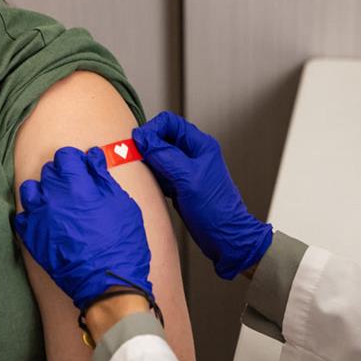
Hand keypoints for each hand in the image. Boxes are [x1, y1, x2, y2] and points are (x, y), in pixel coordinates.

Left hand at [14, 146, 152, 310]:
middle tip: (76, 190)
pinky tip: (47, 221)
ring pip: (30, 190)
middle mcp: (53, 197)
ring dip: (43, 191)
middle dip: (62, 175)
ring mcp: (39, 218)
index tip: (82, 170)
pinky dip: (32, 215)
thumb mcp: (122, 204)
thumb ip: (103, 177)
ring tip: (57, 202)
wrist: (107, 283)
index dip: (76, 161)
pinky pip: (23, 216)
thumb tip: (93, 157)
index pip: (65, 156)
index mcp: (76, 185)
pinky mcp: (32, 238)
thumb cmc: (121, 244)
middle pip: (48, 171)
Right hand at [132, 111, 272, 278]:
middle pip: (162, 137)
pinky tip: (149, 184)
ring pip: (159, 155)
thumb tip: (143, 139)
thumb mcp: (188, 179)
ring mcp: (185, 169)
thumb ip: (165, 156)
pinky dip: (151, 175)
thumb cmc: (216, 209)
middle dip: (146, 145)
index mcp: (200, 145)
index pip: (169, 123)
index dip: (151, 130)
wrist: (225, 237)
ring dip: (147, 160)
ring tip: (140, 171)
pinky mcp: (180, 184)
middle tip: (134, 157)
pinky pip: (160, 172)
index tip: (138, 143)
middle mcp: (193, 154)